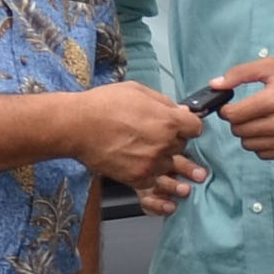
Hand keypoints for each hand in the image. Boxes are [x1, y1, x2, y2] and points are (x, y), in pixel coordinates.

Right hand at [70, 82, 209, 200]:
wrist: (77, 126)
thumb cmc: (104, 105)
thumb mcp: (138, 91)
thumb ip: (164, 102)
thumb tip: (180, 111)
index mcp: (168, 120)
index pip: (196, 128)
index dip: (188, 126)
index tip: (182, 126)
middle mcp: (164, 144)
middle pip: (182, 146)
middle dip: (173, 141)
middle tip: (155, 136)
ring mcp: (151, 163)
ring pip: (170, 166)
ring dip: (165, 162)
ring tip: (156, 159)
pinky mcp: (137, 178)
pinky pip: (154, 182)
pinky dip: (150, 177)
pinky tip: (141, 167)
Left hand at [209, 57, 273, 163]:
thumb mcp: (272, 67)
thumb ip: (240, 73)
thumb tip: (215, 84)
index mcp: (273, 100)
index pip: (234, 115)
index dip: (226, 111)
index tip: (230, 107)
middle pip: (240, 132)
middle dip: (237, 122)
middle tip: (246, 113)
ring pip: (249, 145)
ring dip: (248, 135)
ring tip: (257, 122)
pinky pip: (264, 155)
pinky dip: (261, 145)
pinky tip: (268, 132)